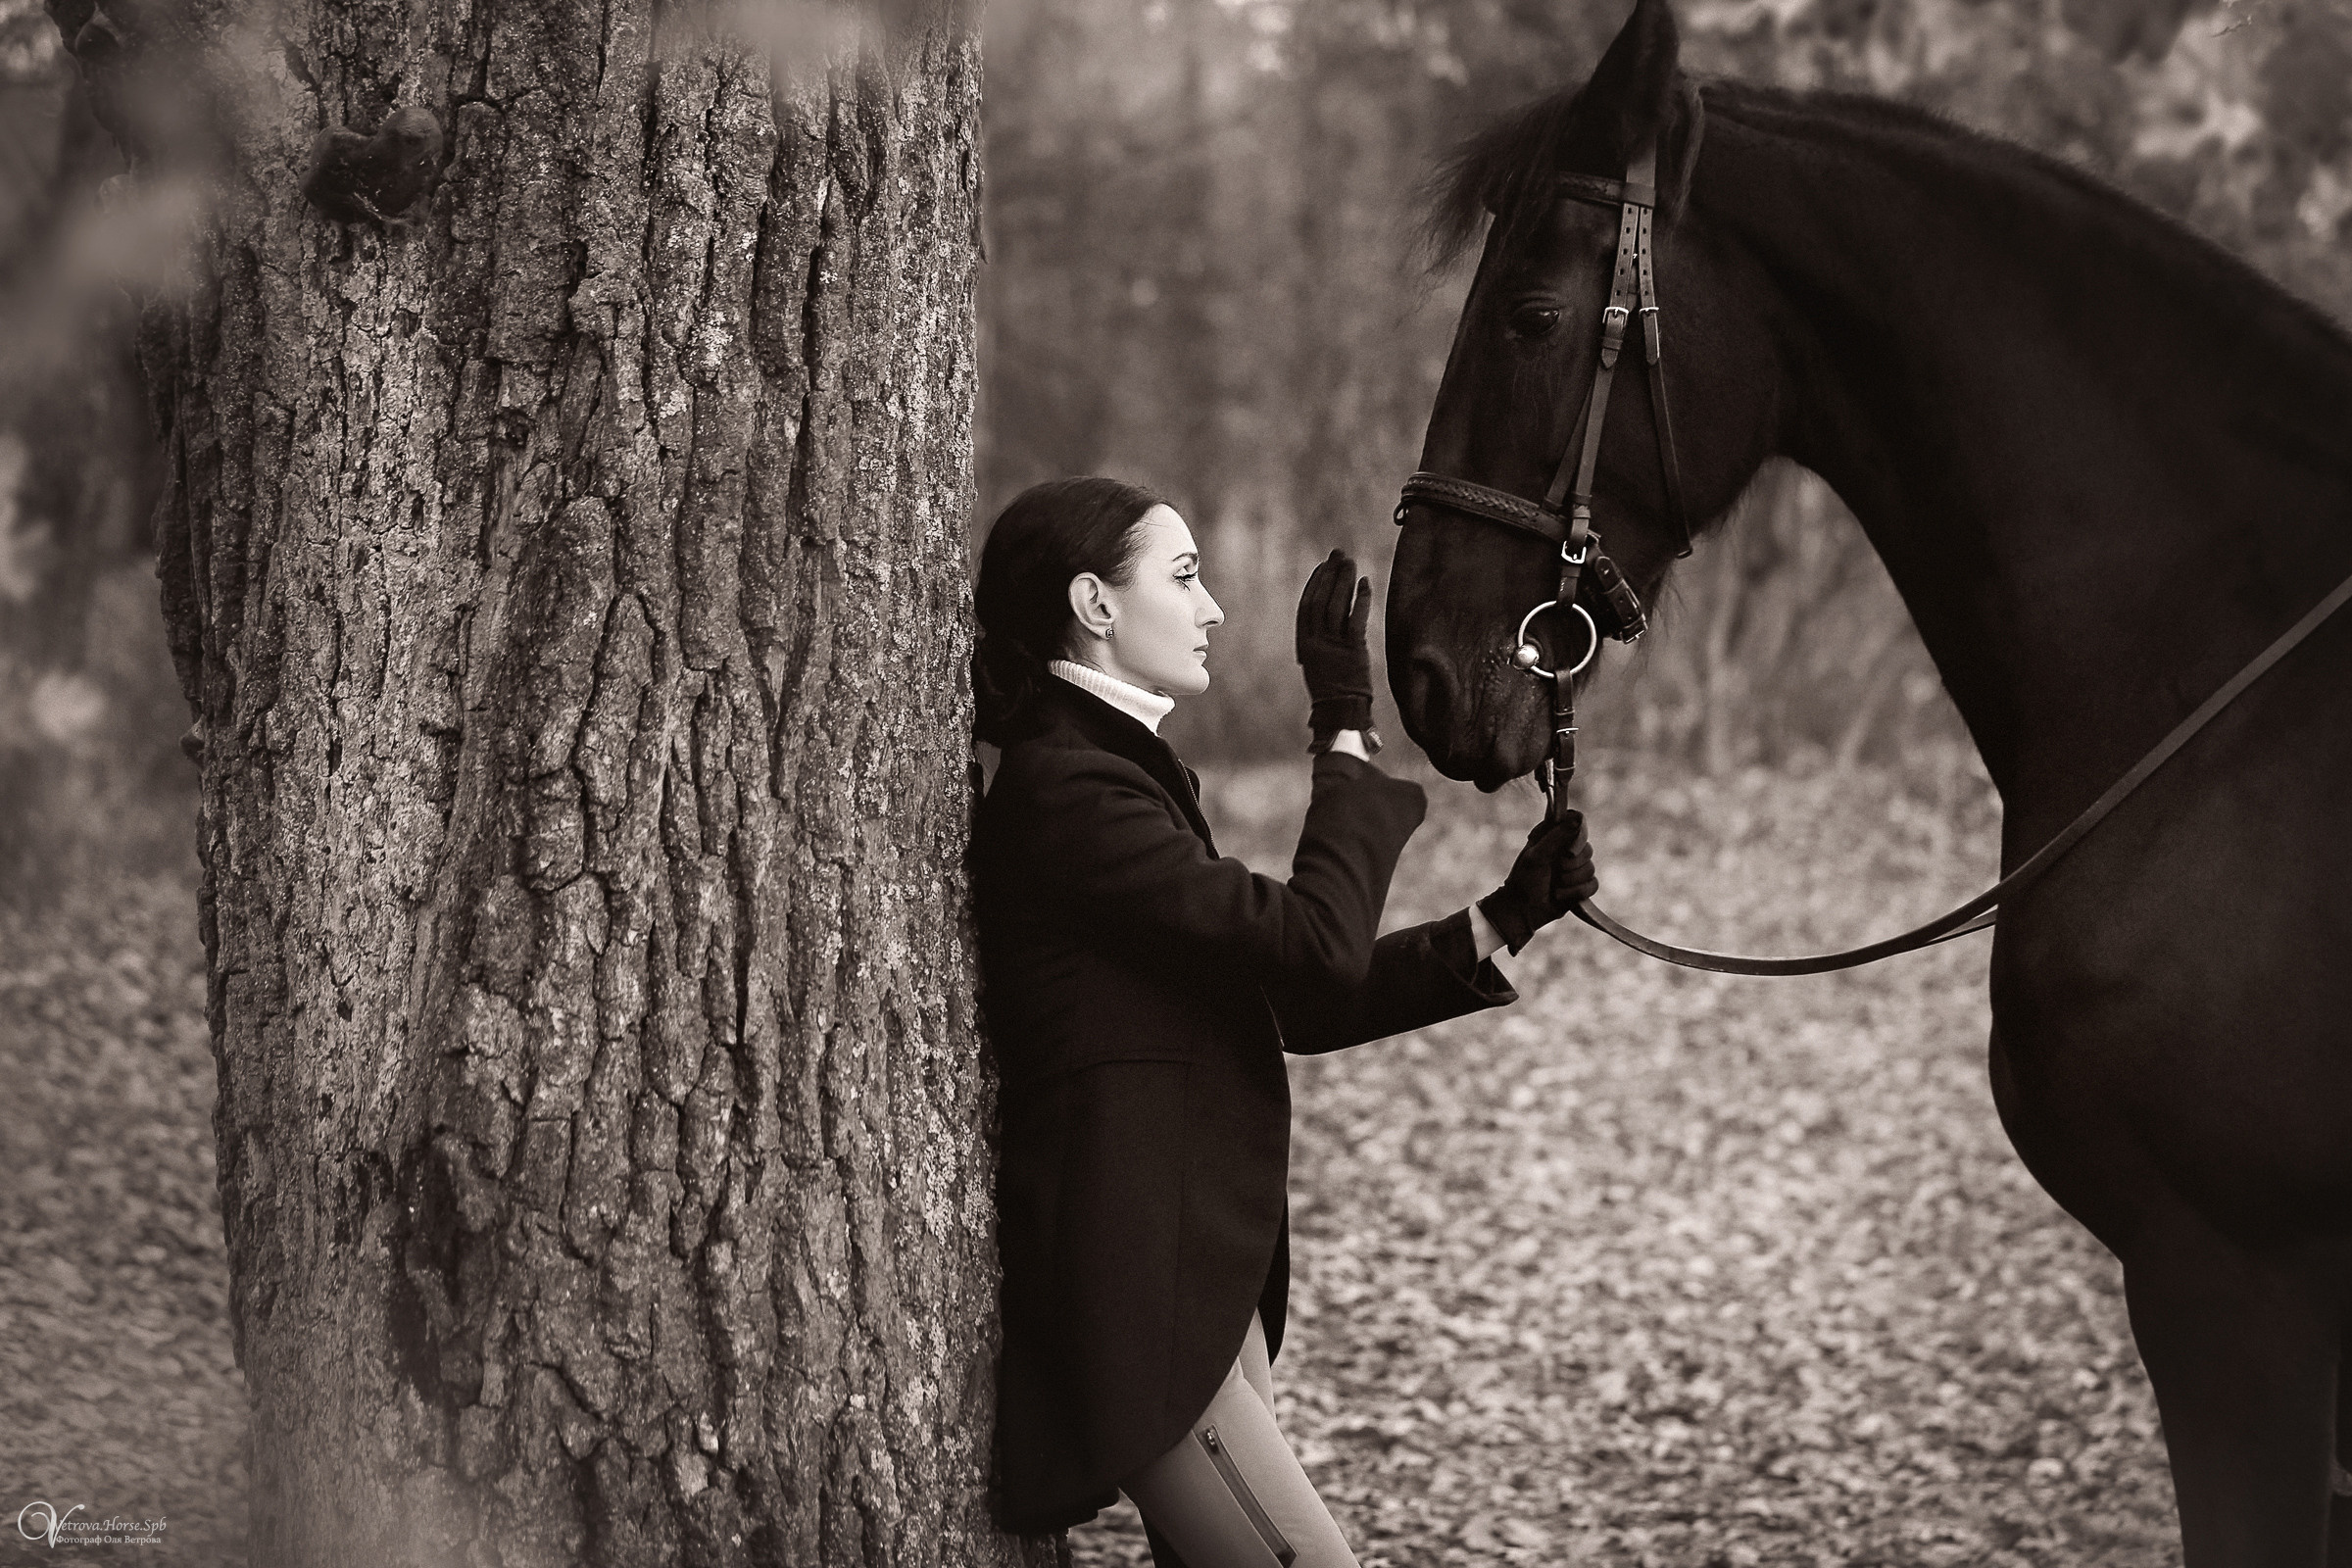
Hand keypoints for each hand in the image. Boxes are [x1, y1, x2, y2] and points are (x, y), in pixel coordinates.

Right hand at [1295, 549, 1372, 740]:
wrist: (1342, 712)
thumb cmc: (1333, 690)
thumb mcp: (1319, 664)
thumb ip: (1321, 640)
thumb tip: (1332, 614)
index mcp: (1304, 645)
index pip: (1307, 606)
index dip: (1315, 584)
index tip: (1323, 567)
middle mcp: (1316, 642)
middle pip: (1321, 600)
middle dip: (1330, 575)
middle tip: (1339, 555)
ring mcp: (1334, 646)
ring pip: (1337, 605)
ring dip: (1344, 581)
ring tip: (1351, 564)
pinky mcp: (1353, 650)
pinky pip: (1356, 618)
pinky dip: (1361, 599)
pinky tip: (1366, 583)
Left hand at [1477, 811, 1598, 955]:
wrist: (1522, 910)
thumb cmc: (1524, 879)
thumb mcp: (1537, 855)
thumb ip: (1557, 836)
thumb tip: (1578, 818)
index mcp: (1554, 838)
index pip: (1577, 825)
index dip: (1576, 838)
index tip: (1567, 851)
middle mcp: (1566, 851)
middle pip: (1588, 850)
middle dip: (1572, 864)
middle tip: (1557, 870)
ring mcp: (1574, 869)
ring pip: (1591, 869)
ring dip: (1572, 881)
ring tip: (1555, 887)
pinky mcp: (1581, 886)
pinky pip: (1593, 885)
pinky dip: (1578, 892)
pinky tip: (1561, 896)